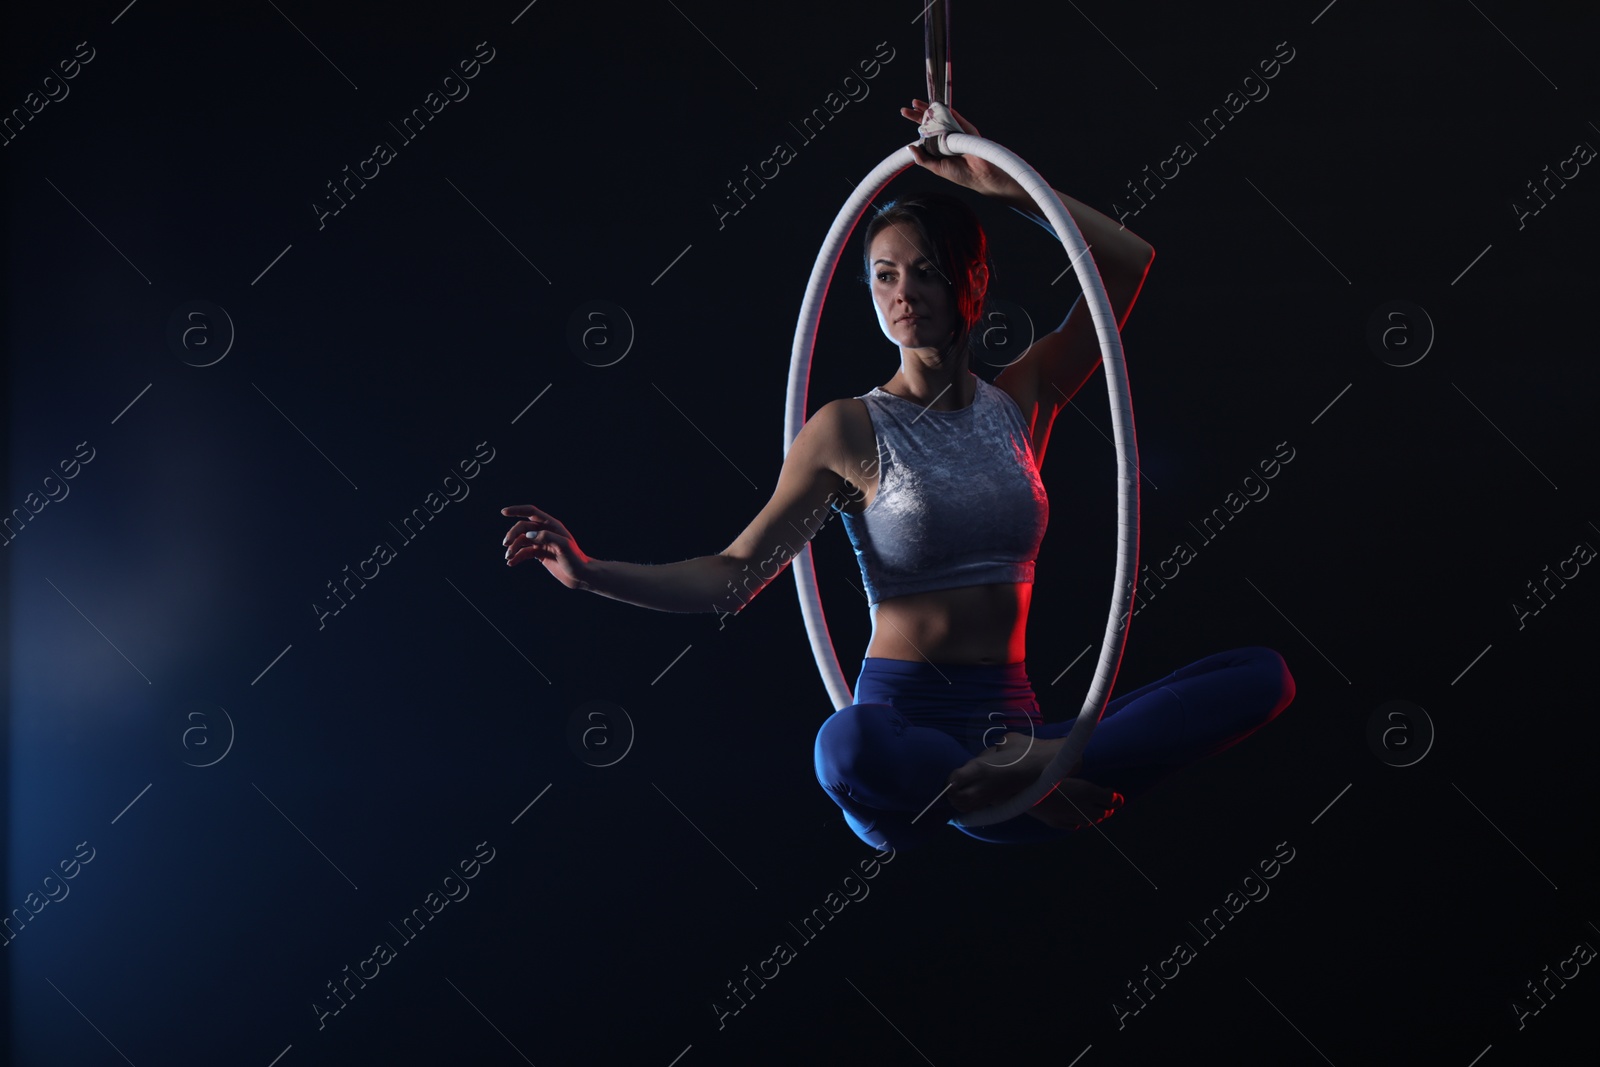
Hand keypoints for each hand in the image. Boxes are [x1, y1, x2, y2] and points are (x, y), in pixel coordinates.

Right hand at [501, 504, 592, 588]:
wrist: (581, 576)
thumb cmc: (575, 560)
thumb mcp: (563, 546)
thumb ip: (547, 537)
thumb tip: (528, 535)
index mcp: (552, 525)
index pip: (532, 512)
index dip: (517, 510)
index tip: (503, 512)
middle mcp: (545, 532)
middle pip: (523, 527)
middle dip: (513, 534)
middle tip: (506, 545)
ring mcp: (542, 543)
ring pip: (521, 541)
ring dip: (513, 547)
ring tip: (508, 557)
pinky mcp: (540, 554)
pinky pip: (524, 553)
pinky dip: (516, 557)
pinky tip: (511, 563)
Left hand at [899, 98, 1023, 200]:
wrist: (979, 174)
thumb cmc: (960, 173)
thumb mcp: (937, 167)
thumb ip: (923, 158)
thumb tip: (910, 147)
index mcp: (938, 147)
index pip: (925, 133)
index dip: (916, 125)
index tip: (905, 116)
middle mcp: (946, 137)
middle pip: (931, 122)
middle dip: (918, 114)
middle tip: (905, 110)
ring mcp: (956, 131)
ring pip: (940, 116)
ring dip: (929, 109)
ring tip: (915, 104)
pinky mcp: (965, 127)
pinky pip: (954, 116)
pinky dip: (945, 110)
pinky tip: (935, 106)